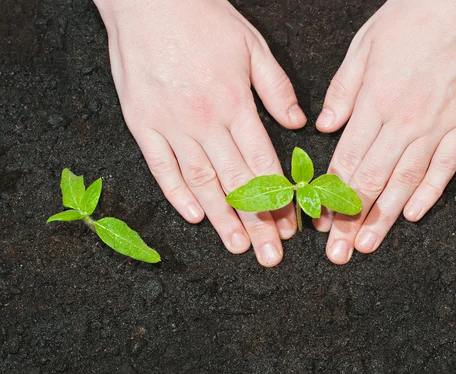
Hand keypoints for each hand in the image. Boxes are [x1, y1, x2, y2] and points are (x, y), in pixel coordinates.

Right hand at [94, 0, 306, 266]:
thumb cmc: (203, 19)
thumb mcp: (253, 46)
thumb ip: (277, 89)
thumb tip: (298, 125)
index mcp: (235, 103)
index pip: (262, 163)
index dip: (278, 199)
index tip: (289, 226)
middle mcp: (204, 120)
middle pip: (236, 182)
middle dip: (256, 222)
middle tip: (268, 255)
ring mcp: (171, 124)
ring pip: (201, 181)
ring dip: (221, 218)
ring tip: (236, 246)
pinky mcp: (143, 123)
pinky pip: (161, 166)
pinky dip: (176, 193)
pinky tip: (193, 216)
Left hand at [314, 0, 455, 263]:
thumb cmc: (412, 18)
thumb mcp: (364, 47)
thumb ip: (342, 92)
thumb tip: (324, 126)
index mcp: (374, 102)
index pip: (347, 160)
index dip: (331, 194)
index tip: (319, 220)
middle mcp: (404, 121)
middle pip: (372, 180)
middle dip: (351, 220)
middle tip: (338, 251)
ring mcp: (438, 126)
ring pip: (406, 182)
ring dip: (384, 217)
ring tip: (368, 245)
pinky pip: (445, 167)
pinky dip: (429, 193)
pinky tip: (412, 215)